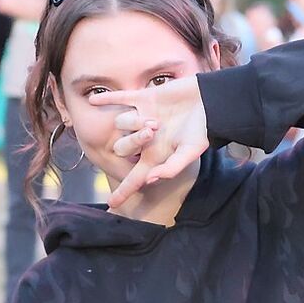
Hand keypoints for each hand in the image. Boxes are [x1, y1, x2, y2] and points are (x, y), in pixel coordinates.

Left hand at [96, 77, 209, 208]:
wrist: (211, 100)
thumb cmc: (203, 129)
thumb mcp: (191, 152)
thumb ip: (171, 168)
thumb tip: (148, 180)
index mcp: (155, 155)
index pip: (135, 178)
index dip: (124, 191)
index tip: (112, 204)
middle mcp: (145, 139)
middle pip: (121, 147)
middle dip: (133, 141)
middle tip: (154, 131)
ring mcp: (143, 118)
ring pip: (121, 122)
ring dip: (133, 121)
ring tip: (155, 119)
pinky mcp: (145, 98)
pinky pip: (121, 99)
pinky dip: (107, 100)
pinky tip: (92, 101)